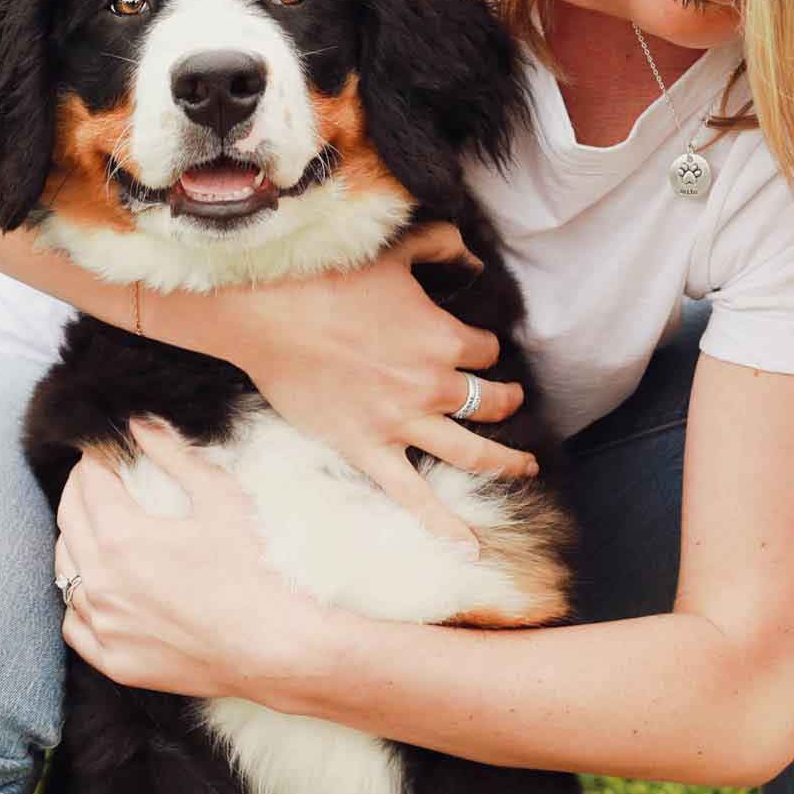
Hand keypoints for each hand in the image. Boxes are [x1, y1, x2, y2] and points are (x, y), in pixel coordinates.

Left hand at [55, 416, 331, 704]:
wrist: (274, 645)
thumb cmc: (254, 568)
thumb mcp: (221, 498)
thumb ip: (175, 456)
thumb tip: (139, 423)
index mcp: (123, 538)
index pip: (90, 484)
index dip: (94, 458)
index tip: (103, 447)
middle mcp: (101, 584)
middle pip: (68, 521)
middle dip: (79, 489)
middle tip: (97, 474)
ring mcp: (105, 627)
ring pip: (64, 572)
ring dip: (74, 539)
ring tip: (95, 523)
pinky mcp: (115, 661)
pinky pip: (74, 623)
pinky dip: (77, 597)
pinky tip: (94, 585)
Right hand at [159, 223, 537, 549]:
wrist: (268, 312)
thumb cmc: (329, 278)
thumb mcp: (396, 250)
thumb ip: (443, 246)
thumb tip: (474, 254)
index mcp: (442, 339)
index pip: (486, 352)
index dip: (487, 350)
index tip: (480, 350)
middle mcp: (431, 386)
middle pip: (489, 401)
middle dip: (507, 401)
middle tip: (512, 401)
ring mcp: (401, 424)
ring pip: (471, 453)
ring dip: (506, 461)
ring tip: (526, 465)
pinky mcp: (367, 450)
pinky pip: (412, 496)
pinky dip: (442, 524)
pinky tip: (470, 548)